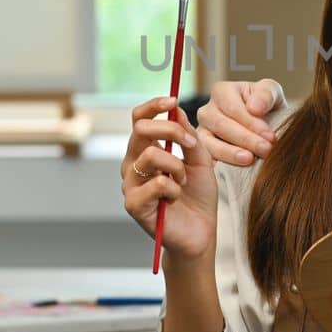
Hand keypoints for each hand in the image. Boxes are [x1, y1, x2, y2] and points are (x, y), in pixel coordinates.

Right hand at [120, 97, 216, 261]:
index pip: (139, 119)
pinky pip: (157, 183)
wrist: (200, 232)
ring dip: (177, 166)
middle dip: (170, 130)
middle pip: (141, 129)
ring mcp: (130, 184)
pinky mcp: (133, 204)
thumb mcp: (201, 160)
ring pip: (151, 154)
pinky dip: (173, 188)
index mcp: (146, 150)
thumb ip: (189, 136)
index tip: (173, 100)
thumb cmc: (198, 196)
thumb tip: (176, 108)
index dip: (153, 105)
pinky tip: (174, 199)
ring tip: (183, 181)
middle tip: (190, 145)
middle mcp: (132, 164)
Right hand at [196, 79, 283, 166]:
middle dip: (246, 139)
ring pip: (210, 143)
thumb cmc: (268, 108)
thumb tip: (254, 108)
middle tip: (266, 150)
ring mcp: (202, 132)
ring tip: (250, 160)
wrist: (267, 128)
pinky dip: (221, 164)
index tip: (270, 136)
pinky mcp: (202, 153)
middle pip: (221, 125)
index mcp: (222, 92)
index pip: (233, 107)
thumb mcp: (273, 94)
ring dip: (232, 153)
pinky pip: (207, 159)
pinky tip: (235, 170)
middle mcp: (207, 111)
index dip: (251, 122)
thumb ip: (266, 95)